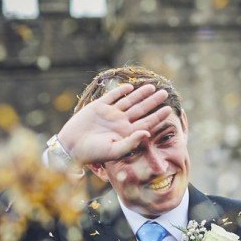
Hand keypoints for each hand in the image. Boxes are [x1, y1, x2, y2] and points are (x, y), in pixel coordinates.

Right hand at [57, 83, 171, 165]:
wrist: (71, 146)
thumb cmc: (93, 153)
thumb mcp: (114, 151)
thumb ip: (132, 142)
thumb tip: (148, 133)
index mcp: (126, 133)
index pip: (146, 123)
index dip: (158, 116)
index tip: (169, 110)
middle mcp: (121, 123)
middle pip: (141, 110)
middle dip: (153, 102)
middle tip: (165, 93)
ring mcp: (110, 114)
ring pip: (129, 101)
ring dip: (141, 94)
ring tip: (153, 87)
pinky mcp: (98, 107)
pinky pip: (112, 97)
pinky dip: (120, 91)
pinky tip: (130, 87)